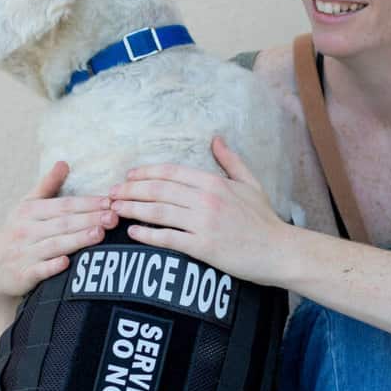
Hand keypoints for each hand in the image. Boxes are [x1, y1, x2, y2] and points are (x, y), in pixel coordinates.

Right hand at [0, 160, 118, 316]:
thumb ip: (46, 186)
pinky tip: (66, 262)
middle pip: (62, 224)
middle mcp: (26, 230)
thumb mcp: (26, 207)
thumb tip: (64, 163)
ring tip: (100, 234)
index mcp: (29, 211)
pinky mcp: (22, 275)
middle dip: (89, 219)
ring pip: (54, 245)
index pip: (63, 205)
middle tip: (113, 217)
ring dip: (77, 239)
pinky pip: (38, 270)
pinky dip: (51, 267)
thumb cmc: (17, 233)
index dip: (86, 203)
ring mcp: (23, 253)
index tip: (109, 201)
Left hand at [108, 136, 291, 284]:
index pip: (170, 172)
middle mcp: (206, 199)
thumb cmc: (265, 220)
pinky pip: (168, 238)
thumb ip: (231, 161)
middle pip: (158, 189)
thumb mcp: (251, 184)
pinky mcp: (203, 247)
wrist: (279, 251)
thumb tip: (216, 139)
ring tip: (114, 209)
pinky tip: (132, 232)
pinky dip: (147, 234)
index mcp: (214, 182)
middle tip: (111, 192)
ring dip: (132, 208)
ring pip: (158, 211)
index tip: (128, 175)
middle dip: (130, 189)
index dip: (145, 172)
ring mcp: (203, 223)